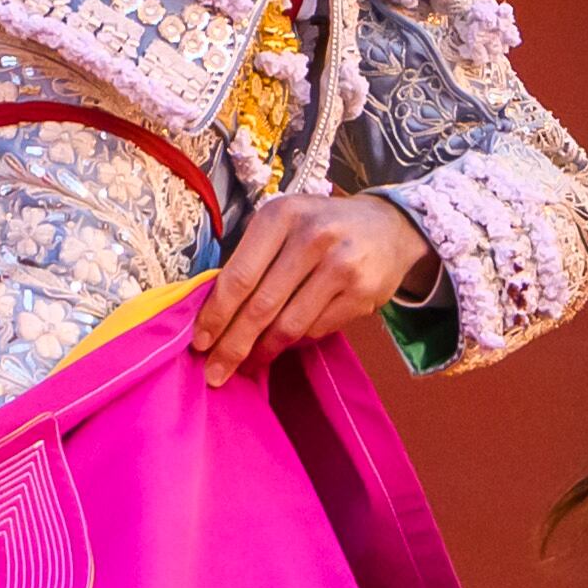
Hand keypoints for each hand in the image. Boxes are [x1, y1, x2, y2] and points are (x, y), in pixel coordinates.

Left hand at [188, 192, 435, 385]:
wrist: (388, 227)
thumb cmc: (321, 227)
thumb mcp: (284, 224)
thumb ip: (252, 257)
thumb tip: (215, 314)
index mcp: (280, 215)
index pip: (239, 276)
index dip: (216, 315)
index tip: (200, 342)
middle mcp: (311, 237)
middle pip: (261, 307)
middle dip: (233, 346)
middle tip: (215, 372)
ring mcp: (341, 265)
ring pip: (289, 325)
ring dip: (263, 351)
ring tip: (247, 365)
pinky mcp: (362, 292)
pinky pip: (317, 330)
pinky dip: (296, 342)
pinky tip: (283, 345)